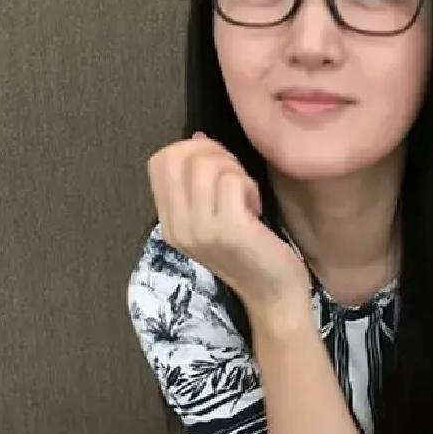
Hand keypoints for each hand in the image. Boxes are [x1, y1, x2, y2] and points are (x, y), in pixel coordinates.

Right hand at [147, 132, 310, 313]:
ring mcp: (201, 229)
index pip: (160, 161)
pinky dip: (249, 187)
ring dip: (236, 172)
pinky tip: (255, 210)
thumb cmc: (249, 251)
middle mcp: (178, 226)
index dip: (191, 150)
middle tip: (236, 179)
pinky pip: (232, 181)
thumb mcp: (212, 218)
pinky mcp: (229, 230)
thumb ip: (199, 183)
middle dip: (215, 154)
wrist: (272, 296)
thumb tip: (198, 138)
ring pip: (209, 165)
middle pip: (182, 156)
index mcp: (169, 222)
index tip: (218, 167)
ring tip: (246, 197)